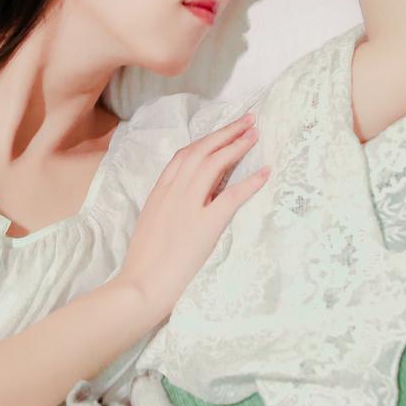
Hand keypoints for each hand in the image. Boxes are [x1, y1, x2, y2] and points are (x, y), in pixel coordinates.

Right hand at [115, 114, 270, 321]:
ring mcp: (188, 207)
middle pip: (202, 151)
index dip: (208, 139)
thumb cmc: (144, 263)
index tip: (225, 130)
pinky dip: (250, 182)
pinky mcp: (205, 226)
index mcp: (160, 192)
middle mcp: (173, 193)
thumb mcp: (151, 223)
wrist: (140, 285)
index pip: (185, 155)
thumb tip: (186, 196)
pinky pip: (232, 197)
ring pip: (214, 165)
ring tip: (255, 135)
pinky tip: (265, 172)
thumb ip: (167, 204)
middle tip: (248, 120)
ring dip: (237, 146)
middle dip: (226, 132)